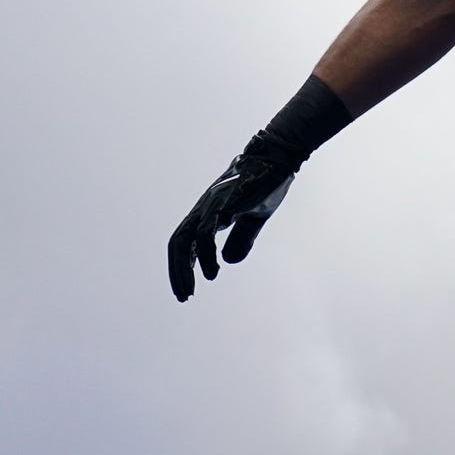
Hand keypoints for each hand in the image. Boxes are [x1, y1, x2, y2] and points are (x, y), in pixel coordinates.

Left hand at [167, 131, 300, 301]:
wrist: (278, 157)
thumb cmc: (266, 183)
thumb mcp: (253, 217)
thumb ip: (241, 238)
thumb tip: (229, 262)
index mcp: (209, 211)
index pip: (184, 242)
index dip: (182, 265)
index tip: (188, 289)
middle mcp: (204, 208)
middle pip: (177, 243)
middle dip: (176, 271)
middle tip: (183, 297)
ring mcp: (210, 204)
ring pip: (185, 239)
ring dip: (184, 268)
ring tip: (192, 291)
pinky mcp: (222, 202)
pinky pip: (205, 232)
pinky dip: (204, 254)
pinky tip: (213, 270)